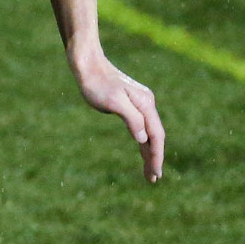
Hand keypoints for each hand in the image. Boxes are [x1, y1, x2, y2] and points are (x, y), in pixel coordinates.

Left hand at [73, 52, 164, 182]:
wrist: (88, 64)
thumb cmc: (96, 83)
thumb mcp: (113, 102)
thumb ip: (131, 119)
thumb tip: (143, 139)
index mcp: (145, 104)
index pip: (156, 136)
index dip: (156, 156)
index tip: (155, 174)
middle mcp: (146, 104)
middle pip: (155, 136)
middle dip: (155, 158)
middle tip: (153, 179)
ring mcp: (140, 104)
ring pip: (148, 133)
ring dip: (149, 152)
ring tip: (149, 172)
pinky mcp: (131, 104)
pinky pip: (141, 127)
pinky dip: (142, 141)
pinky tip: (142, 149)